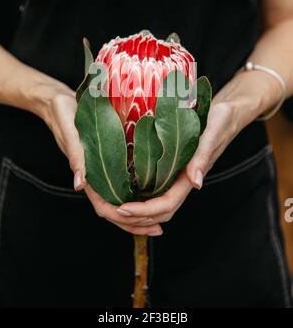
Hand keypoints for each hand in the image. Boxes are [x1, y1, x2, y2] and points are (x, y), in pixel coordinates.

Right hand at [43, 88, 162, 235]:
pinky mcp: (109, 163)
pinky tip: (155, 194)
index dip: (124, 218)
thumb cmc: (64, 114)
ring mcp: (103, 173)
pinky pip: (124, 186)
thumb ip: (75, 155)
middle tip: (159, 230)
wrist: (59, 103)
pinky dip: (139, 196)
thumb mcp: (69, 130)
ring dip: (139, 215)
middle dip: (136, 223)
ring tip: (161, 220)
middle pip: (115, 212)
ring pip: (121, 202)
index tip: (144, 221)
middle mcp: (96, 178)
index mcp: (87, 175)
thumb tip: (80, 184)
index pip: (104, 207)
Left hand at [117, 101, 239, 231]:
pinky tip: (122, 194)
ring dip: (135, 213)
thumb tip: (196, 184)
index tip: (121, 209)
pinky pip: (154, 192)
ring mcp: (177, 179)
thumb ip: (202, 157)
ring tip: (109, 207)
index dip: (144, 211)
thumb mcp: (211, 134)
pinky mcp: (172, 171)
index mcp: (190, 177)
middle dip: (134, 217)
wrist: (226, 116)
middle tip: (107, 211)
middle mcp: (183, 183)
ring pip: (156, 207)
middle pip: (159, 213)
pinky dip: (139, 200)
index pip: (166, 204)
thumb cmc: (220, 121)